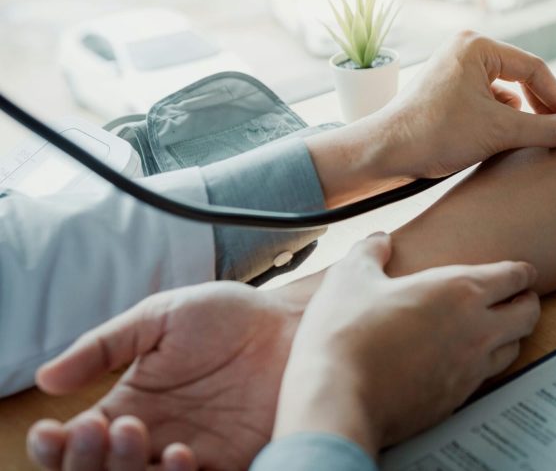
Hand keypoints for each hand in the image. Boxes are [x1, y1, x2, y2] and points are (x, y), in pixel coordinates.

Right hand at [27, 281, 304, 469]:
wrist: (292, 323)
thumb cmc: (229, 316)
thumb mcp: (159, 318)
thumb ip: (105, 345)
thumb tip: (46, 378)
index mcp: (130, 407)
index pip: (77, 444)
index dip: (56, 447)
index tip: (53, 431)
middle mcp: (154, 439)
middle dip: (86, 460)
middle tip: (100, 427)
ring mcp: (191, 455)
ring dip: (123, 470)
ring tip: (133, 432)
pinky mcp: (230, 464)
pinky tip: (180, 453)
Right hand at [273, 232, 540, 456]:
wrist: (338, 398)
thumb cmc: (346, 333)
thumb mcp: (351, 276)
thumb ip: (370, 252)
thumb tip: (378, 240)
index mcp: (460, 291)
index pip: (515, 276)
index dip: (522, 272)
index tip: (520, 271)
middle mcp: (477, 330)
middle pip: (529, 314)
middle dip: (527, 302)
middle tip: (516, 297)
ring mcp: (470, 369)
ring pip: (514, 349)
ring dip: (510, 335)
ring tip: (494, 328)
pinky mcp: (456, 400)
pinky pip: (485, 379)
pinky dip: (483, 365)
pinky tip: (463, 361)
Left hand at [377, 31, 555, 179]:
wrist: (385, 153)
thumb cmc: (434, 134)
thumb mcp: (499, 132)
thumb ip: (544, 128)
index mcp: (477, 46)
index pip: (534, 68)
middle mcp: (466, 50)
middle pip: (521, 76)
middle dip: (543, 105)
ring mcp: (455, 69)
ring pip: (505, 91)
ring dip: (522, 115)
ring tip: (539, 137)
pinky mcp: (448, 91)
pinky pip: (487, 100)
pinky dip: (502, 119)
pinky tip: (509, 138)